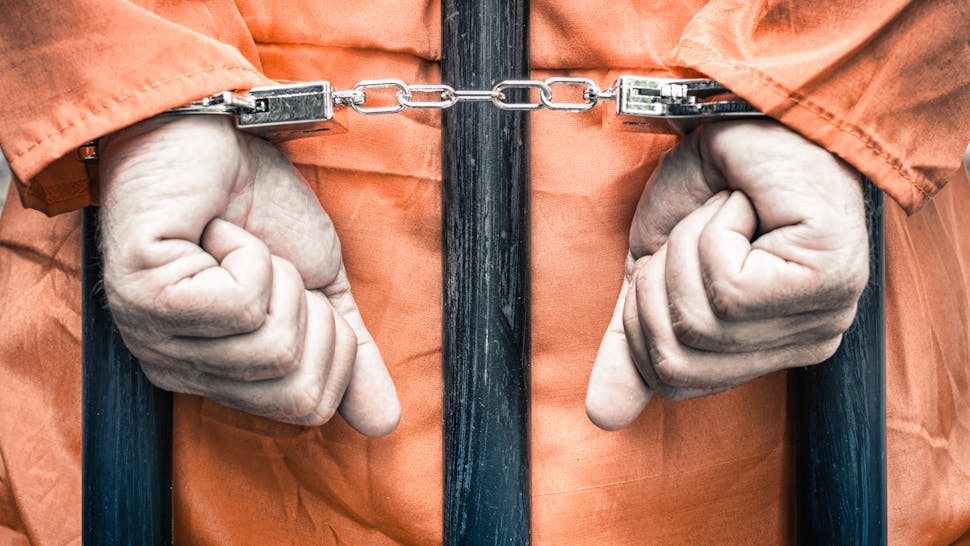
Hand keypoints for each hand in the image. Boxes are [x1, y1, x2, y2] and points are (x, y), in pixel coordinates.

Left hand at [98, 115, 399, 435]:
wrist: (214, 133)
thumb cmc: (259, 207)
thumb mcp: (322, 287)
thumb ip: (350, 353)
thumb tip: (385, 422)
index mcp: (220, 374)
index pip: (307, 407)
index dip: (333, 346)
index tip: (301, 289)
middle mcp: (180, 370)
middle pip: (295, 391)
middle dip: (311, 314)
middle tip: (272, 267)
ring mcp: (155, 337)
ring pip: (272, 346)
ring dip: (278, 276)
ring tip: (239, 245)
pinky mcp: (144, 296)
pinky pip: (242, 303)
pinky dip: (250, 253)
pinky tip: (214, 231)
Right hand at [586, 120, 867, 429]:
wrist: (750, 115)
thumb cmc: (710, 186)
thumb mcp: (652, 270)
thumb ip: (631, 339)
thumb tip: (600, 415)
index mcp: (764, 349)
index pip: (675, 381)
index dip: (641, 322)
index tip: (658, 267)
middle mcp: (802, 344)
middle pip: (680, 360)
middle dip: (658, 285)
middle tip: (692, 233)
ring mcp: (820, 317)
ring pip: (702, 319)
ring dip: (688, 247)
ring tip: (723, 212)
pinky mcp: (825, 281)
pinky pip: (729, 286)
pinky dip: (714, 230)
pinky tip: (744, 206)